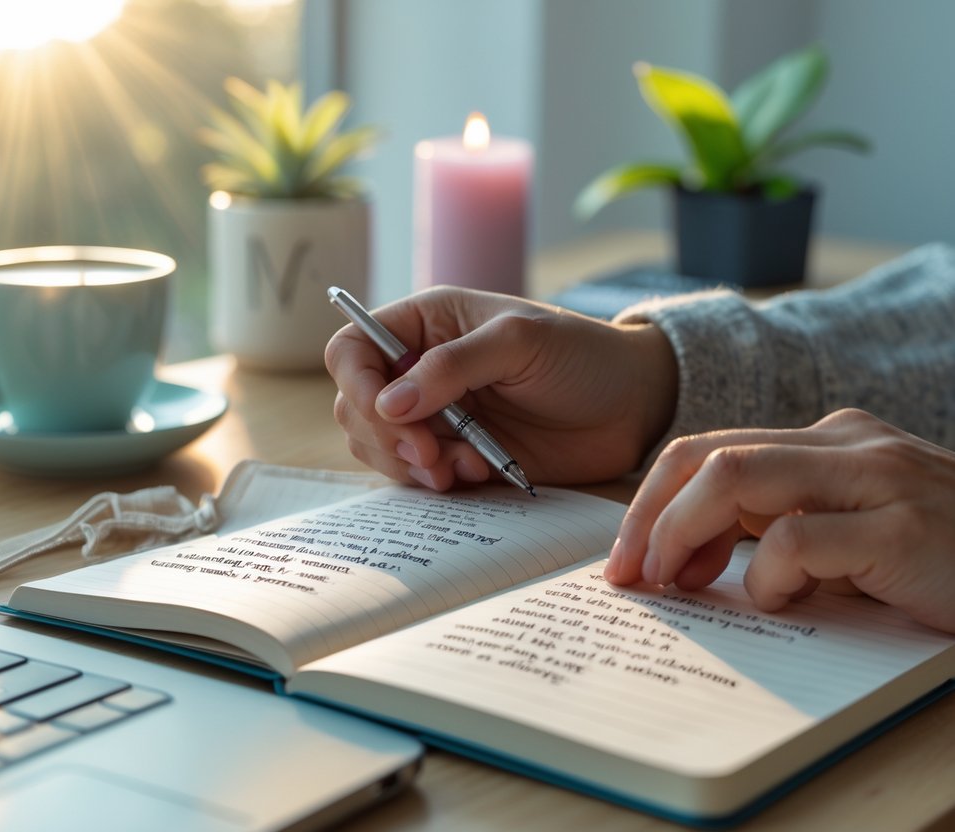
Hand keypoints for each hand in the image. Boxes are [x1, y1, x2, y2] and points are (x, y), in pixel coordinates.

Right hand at [323, 286, 678, 488]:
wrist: (633, 406)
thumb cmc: (582, 355)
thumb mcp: (519, 342)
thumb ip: (452, 367)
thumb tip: (388, 404)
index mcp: (426, 324)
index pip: (352, 349)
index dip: (357, 382)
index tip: (389, 413)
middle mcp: (419, 369)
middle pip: (356, 406)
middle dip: (385, 436)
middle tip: (432, 453)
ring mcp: (435, 416)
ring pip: (379, 448)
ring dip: (412, 465)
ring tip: (464, 464)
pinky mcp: (456, 455)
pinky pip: (417, 476)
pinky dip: (438, 481)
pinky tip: (481, 470)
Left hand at [606, 408, 954, 632]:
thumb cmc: (939, 562)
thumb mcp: (850, 533)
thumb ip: (778, 527)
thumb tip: (682, 558)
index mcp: (828, 440)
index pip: (709, 450)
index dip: (651, 503)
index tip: (628, 558)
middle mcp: (847, 443)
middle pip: (706, 455)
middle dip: (647, 515)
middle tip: (628, 574)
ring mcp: (878, 478)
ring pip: (737, 475)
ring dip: (681, 531)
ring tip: (673, 580)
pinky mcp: (904, 528)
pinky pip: (799, 537)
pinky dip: (768, 573)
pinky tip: (781, 599)